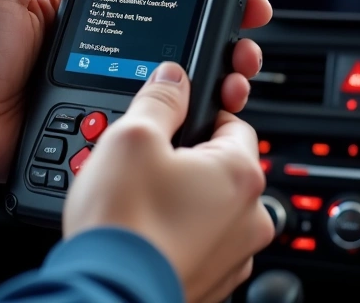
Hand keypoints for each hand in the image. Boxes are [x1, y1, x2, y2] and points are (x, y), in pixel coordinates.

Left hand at [0, 0, 272, 181]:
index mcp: (82, 16)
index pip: (151, 0)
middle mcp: (103, 52)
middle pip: (176, 44)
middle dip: (221, 37)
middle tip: (247, 32)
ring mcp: (107, 90)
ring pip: (175, 86)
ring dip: (216, 77)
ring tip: (237, 71)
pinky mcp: (103, 125)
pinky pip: (152, 121)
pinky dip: (188, 117)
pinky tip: (212, 106)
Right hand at [64, 62, 273, 302]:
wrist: (108, 293)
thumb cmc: (125, 224)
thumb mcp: (132, 137)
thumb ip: (159, 99)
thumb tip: (173, 77)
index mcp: (242, 174)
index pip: (234, 123)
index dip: (197, 116)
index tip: (172, 123)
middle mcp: (251, 216)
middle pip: (222, 167)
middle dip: (187, 162)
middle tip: (146, 168)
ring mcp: (235, 254)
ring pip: (212, 208)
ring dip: (184, 200)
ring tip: (142, 204)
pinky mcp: (215, 281)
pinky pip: (201, 243)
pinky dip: (179, 235)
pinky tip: (148, 233)